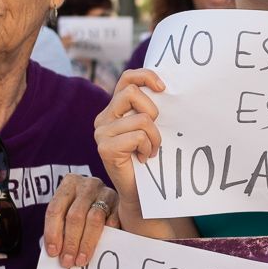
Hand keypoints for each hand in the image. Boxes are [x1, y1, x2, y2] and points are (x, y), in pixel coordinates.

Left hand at [43, 174, 118, 268]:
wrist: (108, 199)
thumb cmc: (82, 210)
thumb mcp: (68, 212)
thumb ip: (61, 228)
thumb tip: (57, 253)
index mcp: (69, 184)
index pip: (55, 209)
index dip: (52, 232)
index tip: (53, 252)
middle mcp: (87, 185)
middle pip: (75, 215)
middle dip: (70, 241)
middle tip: (68, 261)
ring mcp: (106, 192)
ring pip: (94, 218)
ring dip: (86, 243)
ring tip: (81, 260)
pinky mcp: (121, 203)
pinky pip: (113, 221)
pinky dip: (107, 236)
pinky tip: (102, 248)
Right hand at [93, 69, 164, 205]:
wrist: (140, 192)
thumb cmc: (148, 158)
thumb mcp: (150, 128)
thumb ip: (149, 109)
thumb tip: (166, 88)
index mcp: (114, 109)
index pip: (127, 78)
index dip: (146, 76)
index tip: (163, 88)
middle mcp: (104, 118)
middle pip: (132, 92)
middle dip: (152, 110)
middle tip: (154, 131)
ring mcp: (101, 133)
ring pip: (141, 118)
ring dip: (154, 136)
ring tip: (151, 150)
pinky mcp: (105, 148)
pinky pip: (138, 136)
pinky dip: (148, 147)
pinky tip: (144, 158)